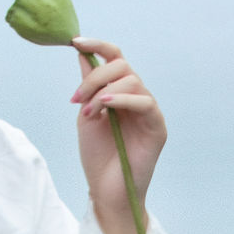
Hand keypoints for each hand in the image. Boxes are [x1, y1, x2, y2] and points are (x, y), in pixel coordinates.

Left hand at [70, 42, 164, 213]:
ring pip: (132, 80)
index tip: (75, 42)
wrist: (107, 192)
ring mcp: (149, 111)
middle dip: (95, 77)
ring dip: (103, 92)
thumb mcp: (86, 115)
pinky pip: (144, 101)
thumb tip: (82, 53)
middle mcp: (137, 98)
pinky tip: (104, 107)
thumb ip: (88, 86)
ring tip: (88, 113)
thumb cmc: (98, 157)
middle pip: (122, 65)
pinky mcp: (157, 126)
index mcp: (121, 93)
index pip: (115, 58)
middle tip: (77, 99)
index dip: (98, 45)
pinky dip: (122, 99)